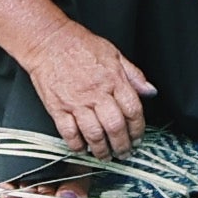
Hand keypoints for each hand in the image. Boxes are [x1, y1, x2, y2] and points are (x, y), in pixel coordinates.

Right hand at [22, 26, 154, 159]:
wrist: (48, 41)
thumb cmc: (79, 45)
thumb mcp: (114, 53)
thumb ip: (134, 74)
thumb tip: (150, 91)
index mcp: (113, 80)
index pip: (133, 111)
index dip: (138, 129)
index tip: (138, 137)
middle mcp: (96, 93)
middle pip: (115, 127)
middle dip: (123, 145)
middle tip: (124, 153)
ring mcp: (76, 102)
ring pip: (94, 134)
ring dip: (102, 150)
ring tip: (105, 156)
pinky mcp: (58, 108)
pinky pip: (69, 133)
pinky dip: (77, 145)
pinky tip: (82, 149)